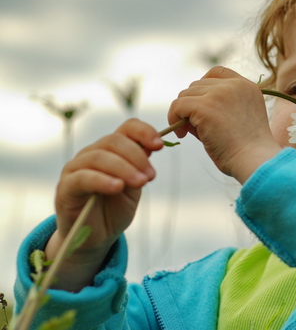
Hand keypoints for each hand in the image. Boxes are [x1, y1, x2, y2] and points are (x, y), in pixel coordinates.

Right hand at [45, 119, 162, 289]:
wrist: (96, 237)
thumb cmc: (115, 208)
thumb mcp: (135, 185)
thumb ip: (140, 166)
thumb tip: (153, 145)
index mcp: (111, 150)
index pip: (127, 128)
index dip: (144, 132)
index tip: (160, 146)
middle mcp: (91, 153)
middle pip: (114, 141)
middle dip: (136, 156)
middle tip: (150, 176)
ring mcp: (76, 168)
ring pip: (99, 156)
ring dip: (124, 168)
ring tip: (140, 183)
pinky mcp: (66, 187)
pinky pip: (83, 177)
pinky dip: (103, 180)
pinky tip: (117, 187)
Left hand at [168, 66, 282, 182]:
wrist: (256, 161)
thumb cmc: (248, 151)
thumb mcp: (239, 119)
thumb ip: (219, 107)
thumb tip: (187, 108)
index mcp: (247, 86)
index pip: (217, 73)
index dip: (203, 87)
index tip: (200, 107)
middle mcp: (235, 85)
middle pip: (197, 85)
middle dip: (192, 104)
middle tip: (193, 127)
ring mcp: (220, 94)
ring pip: (185, 95)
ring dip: (183, 113)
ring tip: (189, 132)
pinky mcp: (206, 106)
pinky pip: (178, 106)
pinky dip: (174, 118)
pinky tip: (182, 134)